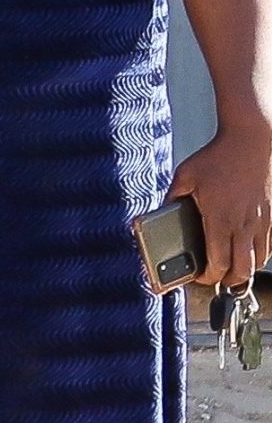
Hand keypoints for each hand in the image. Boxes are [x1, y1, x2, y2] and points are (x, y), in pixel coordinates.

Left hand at [166, 127, 271, 286]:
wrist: (250, 142)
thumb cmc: (216, 158)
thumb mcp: (184, 176)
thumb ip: (172, 198)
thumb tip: (161, 214)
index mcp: (219, 218)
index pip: (218, 262)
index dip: (207, 277)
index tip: (198, 277)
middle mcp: (244, 224)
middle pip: (242, 270)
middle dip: (228, 280)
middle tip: (215, 277)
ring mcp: (261, 221)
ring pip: (260, 260)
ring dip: (245, 268)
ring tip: (230, 267)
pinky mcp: (271, 215)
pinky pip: (269, 245)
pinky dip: (259, 254)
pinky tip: (247, 250)